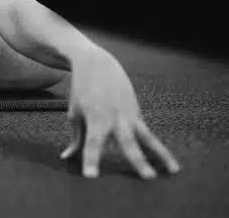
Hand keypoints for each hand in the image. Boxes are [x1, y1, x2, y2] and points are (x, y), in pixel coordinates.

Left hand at [60, 51, 180, 178]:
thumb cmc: (81, 90)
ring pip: (148, 137)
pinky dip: (156, 147)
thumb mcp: (74, 113)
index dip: (91, 159)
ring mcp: (129, 115)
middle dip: (138, 161)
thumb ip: (75, 137)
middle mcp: (115, 117)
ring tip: (173, 171)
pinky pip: (147, 133)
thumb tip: (67, 157)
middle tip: (148, 177)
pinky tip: (167, 162)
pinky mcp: (137, 113)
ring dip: (161, 154)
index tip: (91, 176)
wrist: (97, 63)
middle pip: (127, 142)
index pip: (92, 143)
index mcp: (95, 118)